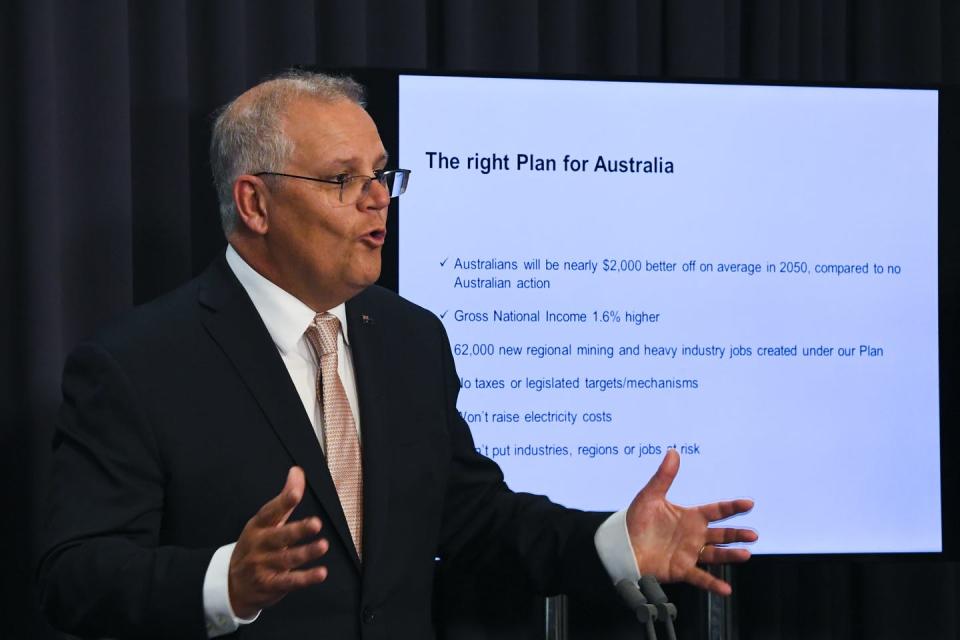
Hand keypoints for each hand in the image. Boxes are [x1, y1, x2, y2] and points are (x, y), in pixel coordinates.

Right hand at [228, 467, 328, 617]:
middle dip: (297, 530)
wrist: (232, 584)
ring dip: (306, 553)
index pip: (270, 512)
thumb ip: (285, 499)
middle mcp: (260, 545)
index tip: (296, 493)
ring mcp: (263, 566)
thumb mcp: (265, 522)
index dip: (283, 502)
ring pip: (287, 559)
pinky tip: (320, 573)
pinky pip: (290, 582)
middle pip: (279, 536)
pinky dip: (306, 578)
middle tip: (316, 523)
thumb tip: (297, 471)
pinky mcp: (270, 585)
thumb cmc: (255, 546)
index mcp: (258, 526)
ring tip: (323, 545)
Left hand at [626, 449, 755, 595]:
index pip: (716, 511)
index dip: (732, 507)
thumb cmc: (635, 521)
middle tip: (752, 534)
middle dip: (737, 534)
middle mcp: (694, 536)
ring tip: (745, 554)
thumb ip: (663, 476)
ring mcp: (689, 553)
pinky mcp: (681, 569)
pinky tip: (725, 589)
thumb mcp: (649, 496)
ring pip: (716, 555)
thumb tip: (673, 452)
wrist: (621, 545)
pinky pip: (700, 577)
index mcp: (690, 517)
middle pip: (722, 535)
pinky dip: (713, 584)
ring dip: (731, 556)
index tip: (748, 503)